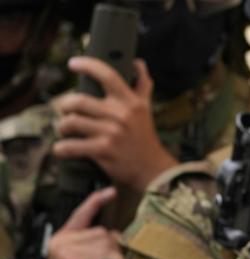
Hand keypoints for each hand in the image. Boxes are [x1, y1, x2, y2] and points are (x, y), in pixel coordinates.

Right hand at [20, 188, 123, 258]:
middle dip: (111, 250)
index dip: (97, 201)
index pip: (81, 214)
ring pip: (109, 246)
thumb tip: (114, 234)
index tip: (111, 192)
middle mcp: (63, 242)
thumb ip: (92, 245)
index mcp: (62, 239)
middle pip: (105, 233)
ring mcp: (69, 253)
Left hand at [53, 57, 176, 192]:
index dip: (87, 65)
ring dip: (62, 127)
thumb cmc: (144, 137)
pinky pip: (70, 146)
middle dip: (65, 106)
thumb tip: (138, 63)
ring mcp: (111, 133)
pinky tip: (63, 148)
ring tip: (66, 130)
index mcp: (131, 102)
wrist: (152, 168)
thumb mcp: (146, 109)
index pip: (107, 75)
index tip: (73, 63)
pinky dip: (61, 148)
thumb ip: (142, 86)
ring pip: (70, 123)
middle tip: (66, 111)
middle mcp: (121, 115)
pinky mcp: (103, 151)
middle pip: (77, 101)